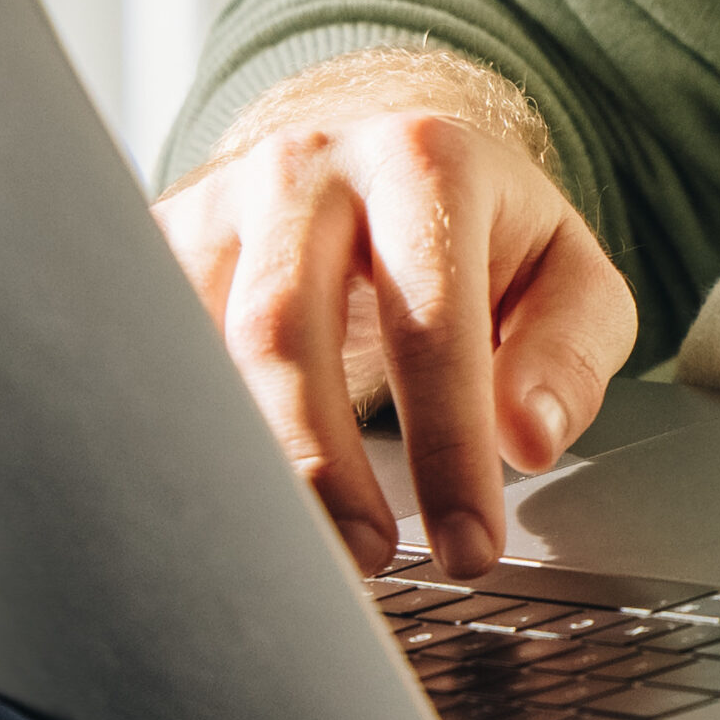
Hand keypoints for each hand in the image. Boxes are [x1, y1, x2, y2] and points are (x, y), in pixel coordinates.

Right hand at [158, 50, 636, 578]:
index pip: (430, 320)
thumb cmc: (482, 237)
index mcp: (423, 162)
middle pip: (281, 328)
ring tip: (296, 551)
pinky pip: (150, 347)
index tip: (468, 549)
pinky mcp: (163, 240)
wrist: (381, 160)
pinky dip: (179, 433)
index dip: (448, 447)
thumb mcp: (567, 278)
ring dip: (240, 462)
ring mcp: (219, 198)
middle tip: (368, 559)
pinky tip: (221, 498)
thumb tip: (528, 437)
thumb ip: (570, 353)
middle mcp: (307, 166)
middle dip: (319, 463)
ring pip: (193, 345)